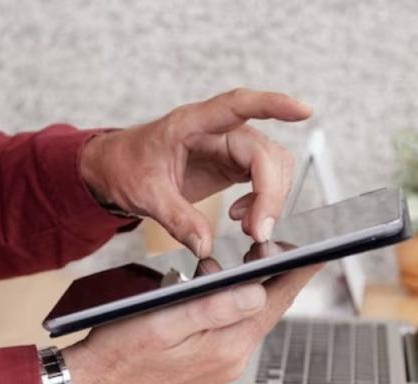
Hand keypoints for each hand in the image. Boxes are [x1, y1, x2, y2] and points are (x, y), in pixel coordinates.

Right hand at [64, 265, 320, 383]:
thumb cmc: (119, 354)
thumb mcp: (164, 322)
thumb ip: (214, 308)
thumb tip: (258, 292)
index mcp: (226, 348)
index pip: (276, 303)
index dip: (296, 273)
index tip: (317, 250)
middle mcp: (230, 361)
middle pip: (266, 310)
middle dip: (273, 277)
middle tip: (273, 246)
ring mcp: (220, 366)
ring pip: (247, 319)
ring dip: (247, 291)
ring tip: (239, 264)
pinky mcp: (208, 366)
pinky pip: (230, 330)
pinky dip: (229, 307)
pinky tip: (213, 293)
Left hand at [79, 89, 311, 256]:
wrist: (114, 169)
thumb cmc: (125, 167)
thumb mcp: (144, 195)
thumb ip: (176, 218)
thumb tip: (204, 245)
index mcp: (191, 123)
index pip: (238, 105)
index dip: (273, 104)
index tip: (303, 111)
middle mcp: (217, 131)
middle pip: (264, 152)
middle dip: (270, 192)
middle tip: (258, 232)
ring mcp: (228, 147)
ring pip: (272, 165)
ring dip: (270, 199)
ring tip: (249, 228)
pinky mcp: (232, 164)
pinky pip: (264, 179)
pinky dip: (262, 202)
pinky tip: (242, 218)